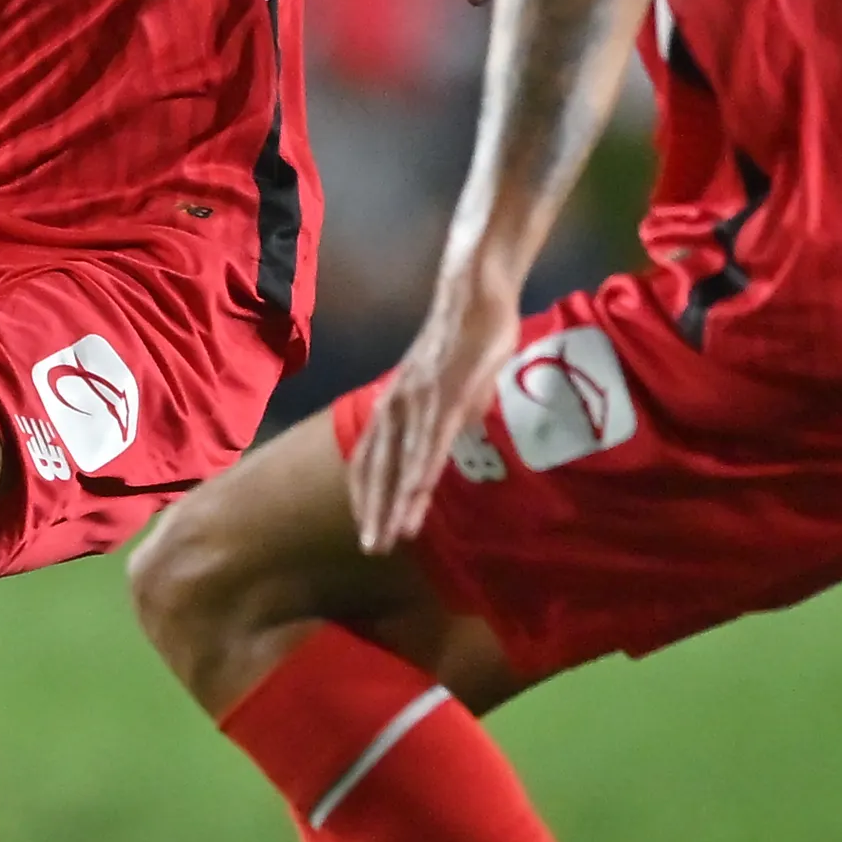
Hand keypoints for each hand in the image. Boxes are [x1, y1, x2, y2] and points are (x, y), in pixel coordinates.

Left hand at [344, 269, 520, 554]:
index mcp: (393, 406)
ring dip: (396, 502)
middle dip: (374, 512)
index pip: (368, 459)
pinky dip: (420, 472)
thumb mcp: (454, 390)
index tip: (368, 527)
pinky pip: (430, 441)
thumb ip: (449, 418)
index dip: (366, 495)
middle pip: (376, 468)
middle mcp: (395, 406)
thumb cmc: (466, 340)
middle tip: (372, 548)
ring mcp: (418, 401)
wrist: (475, 293)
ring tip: (392, 538)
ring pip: (401, 462)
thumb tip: (457, 438)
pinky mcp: (444, 395)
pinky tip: (417, 497)